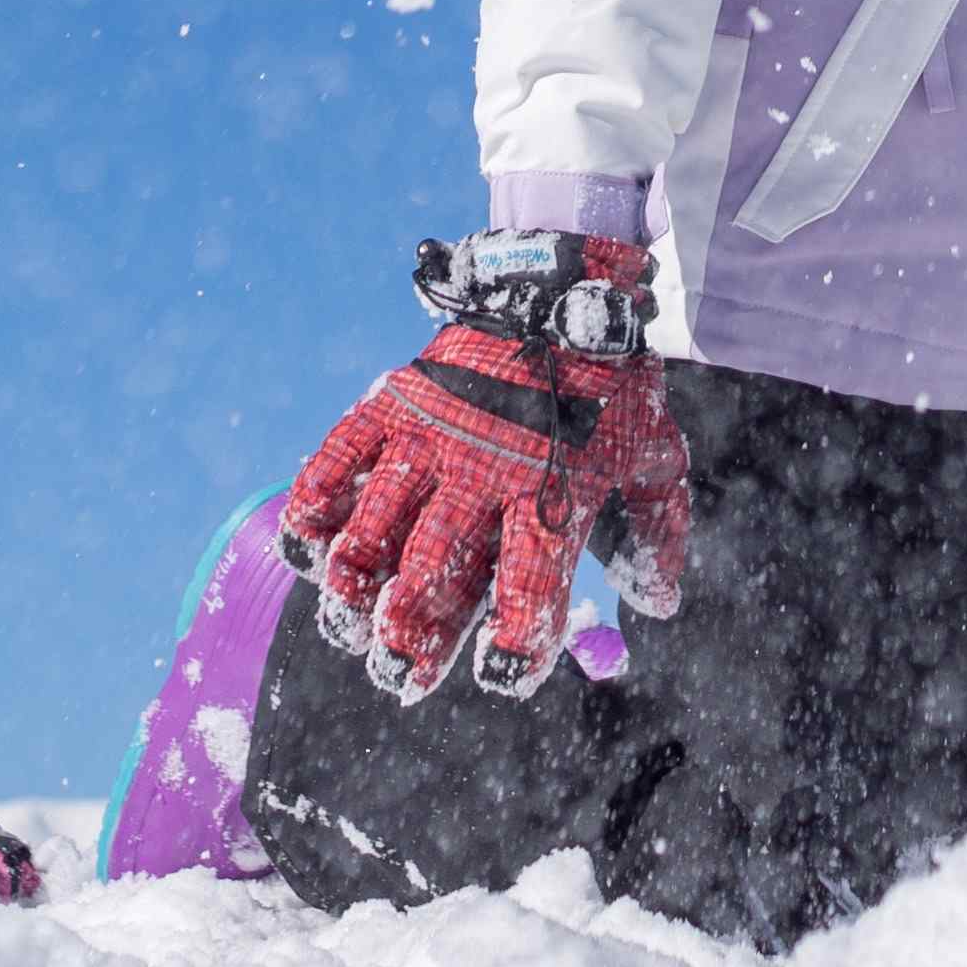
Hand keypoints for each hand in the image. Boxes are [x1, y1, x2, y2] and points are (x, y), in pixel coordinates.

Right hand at [278, 233, 691, 704]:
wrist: (563, 291)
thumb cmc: (611, 389)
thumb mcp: (654, 457)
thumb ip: (657, 535)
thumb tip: (655, 607)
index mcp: (551, 490)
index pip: (528, 583)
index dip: (513, 644)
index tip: (501, 675)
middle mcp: (481, 470)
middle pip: (433, 569)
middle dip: (409, 635)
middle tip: (397, 673)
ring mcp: (429, 435)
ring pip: (373, 526)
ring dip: (353, 586)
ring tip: (349, 622)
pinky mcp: (393, 402)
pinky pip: (337, 459)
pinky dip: (312, 507)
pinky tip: (309, 549)